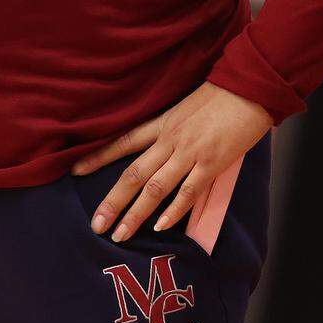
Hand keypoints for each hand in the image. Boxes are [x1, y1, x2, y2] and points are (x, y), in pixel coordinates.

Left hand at [70, 81, 272, 241]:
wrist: (246, 88)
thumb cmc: (219, 95)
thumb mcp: (186, 107)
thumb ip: (171, 128)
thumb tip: (160, 147)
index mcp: (162, 123)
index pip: (123, 141)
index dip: (98, 157)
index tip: (75, 171)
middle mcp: (169, 140)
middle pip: (134, 173)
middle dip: (113, 200)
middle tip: (96, 224)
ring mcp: (189, 153)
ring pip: (155, 188)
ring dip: (136, 214)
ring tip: (120, 234)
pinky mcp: (211, 163)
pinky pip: (188, 191)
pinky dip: (173, 211)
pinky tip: (160, 227)